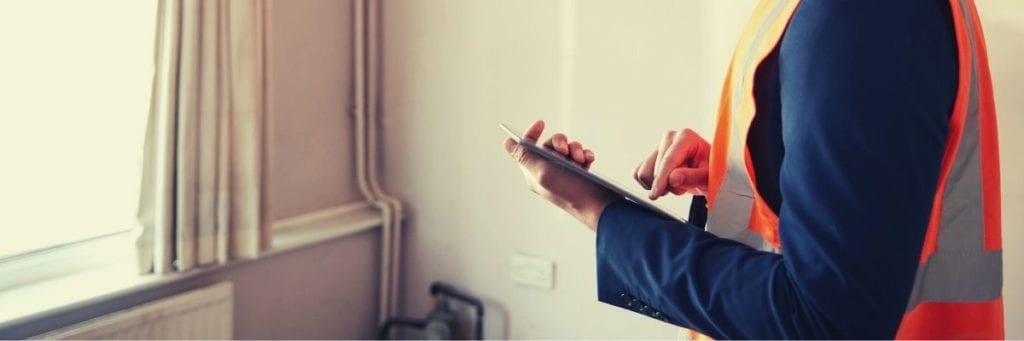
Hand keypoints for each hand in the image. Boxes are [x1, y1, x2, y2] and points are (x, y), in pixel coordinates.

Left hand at [503, 119, 617, 230]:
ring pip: (567, 148)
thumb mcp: (541, 171)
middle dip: (560, 142)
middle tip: (565, 150)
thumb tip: (508, 144)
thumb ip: (524, 156)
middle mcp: (548, 172)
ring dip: (575, 148)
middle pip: (549, 145)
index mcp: (534, 173)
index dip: (532, 133)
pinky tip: (588, 159)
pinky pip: (581, 155)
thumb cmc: (568, 191)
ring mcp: (565, 172)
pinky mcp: (580, 173)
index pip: (527, 148)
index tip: (541, 123)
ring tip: (580, 158)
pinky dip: (585, 155)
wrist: (595, 205)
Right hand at [633, 129, 710, 199]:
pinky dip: (649, 185)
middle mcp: (670, 138)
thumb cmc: (711, 172)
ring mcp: (658, 146)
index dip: (661, 179)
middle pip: (654, 169)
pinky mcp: (650, 156)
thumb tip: (672, 179)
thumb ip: (693, 177)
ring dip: (659, 186)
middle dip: (666, 185)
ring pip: (643, 173)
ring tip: (677, 185)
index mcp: (686, 137)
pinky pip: (638, 174)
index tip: (655, 194)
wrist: (707, 172)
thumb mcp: (708, 178)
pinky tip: (665, 184)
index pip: (669, 160)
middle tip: (684, 187)